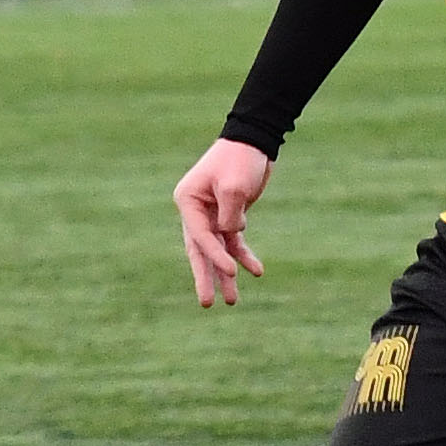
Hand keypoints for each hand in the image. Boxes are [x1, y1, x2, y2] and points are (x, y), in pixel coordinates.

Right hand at [176, 138, 272, 303]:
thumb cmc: (240, 159)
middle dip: (206, 278)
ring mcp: (212, 215)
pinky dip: (245, 256)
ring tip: (231, 302)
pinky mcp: (229, 216)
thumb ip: (229, 216)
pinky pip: (235, 242)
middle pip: (200, 250)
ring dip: (226, 275)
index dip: (215, 257)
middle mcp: (195, 210)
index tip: (232, 272)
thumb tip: (231, 236)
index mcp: (188, 200)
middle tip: (207, 304)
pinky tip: (257, 271)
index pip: (200, 236)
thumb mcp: (234, 187)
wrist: (254, 141)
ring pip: (218, 251)